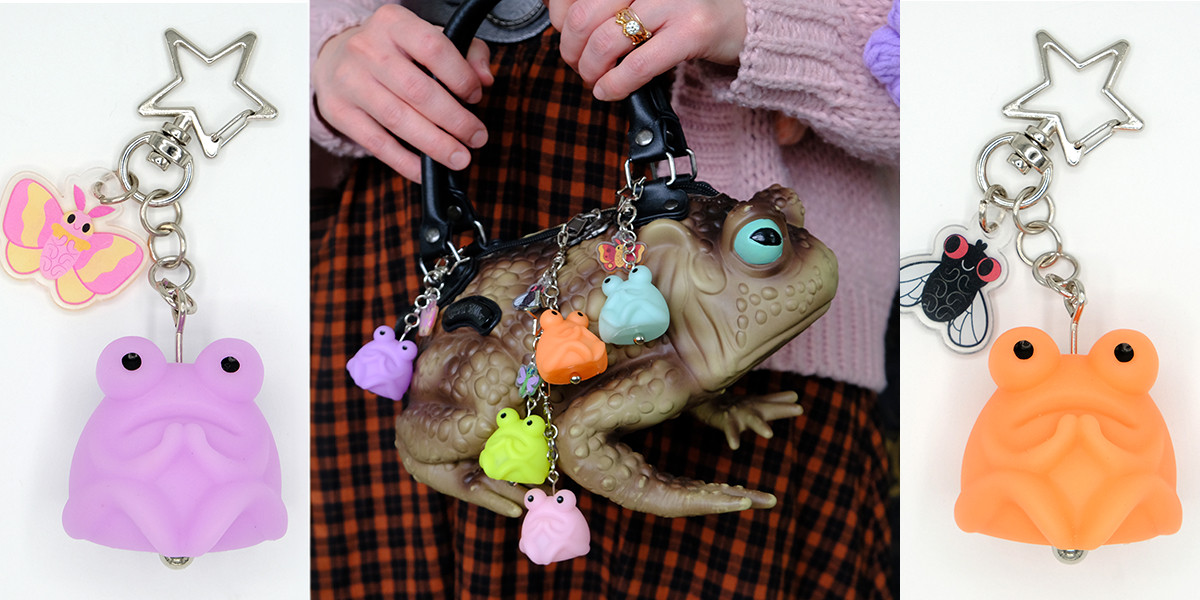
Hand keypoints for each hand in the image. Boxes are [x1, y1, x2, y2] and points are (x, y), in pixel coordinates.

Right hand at [313, 4, 494, 181]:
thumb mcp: (426, 37)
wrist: (335, 59)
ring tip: (459, 158)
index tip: (475, 96)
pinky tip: (425, 169)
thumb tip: (484, 78)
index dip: (460, 76)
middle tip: (476, 137)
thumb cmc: (392, 51)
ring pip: (398, 119)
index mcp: (392, 23)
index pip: (433, 47)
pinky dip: (405, 161)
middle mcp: (367, 48)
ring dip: (435, 144)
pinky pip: (377, 143)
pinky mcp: (339, 111)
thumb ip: (466, 51)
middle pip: (418, 91)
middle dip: (454, 120)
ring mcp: (350, 81)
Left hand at [548, 0, 746, 100]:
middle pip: (583, 16)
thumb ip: (605, 6)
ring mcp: (674, 2)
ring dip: (591, 70)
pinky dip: (615, 85)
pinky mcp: (692, 32)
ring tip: (595, 79)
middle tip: (578, 63)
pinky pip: (637, 66)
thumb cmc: (682, 12)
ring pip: (605, 42)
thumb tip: (559, 22)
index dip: (559, 18)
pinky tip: (609, 91)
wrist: (740, 21)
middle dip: (572, 49)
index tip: (564, 35)